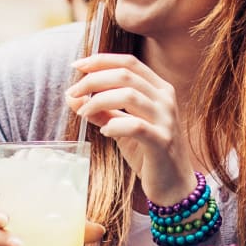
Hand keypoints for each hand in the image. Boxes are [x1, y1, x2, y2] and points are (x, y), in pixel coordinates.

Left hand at [67, 53, 194, 205]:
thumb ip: (101, 110)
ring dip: (99, 101)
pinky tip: (104, 131)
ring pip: (129, 95)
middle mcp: (165, 99)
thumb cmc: (148, 153)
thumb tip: (71, 96)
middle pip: (125, 75)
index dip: (101, 60)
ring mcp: (166, 120)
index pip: (129, 62)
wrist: (174, 186)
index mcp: (159, 89)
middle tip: (73, 92)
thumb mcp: (122, 127)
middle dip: (93, 79)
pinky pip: (136, 126)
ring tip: (84, 114)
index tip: (77, 65)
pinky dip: (115, 125)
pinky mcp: (162, 142)